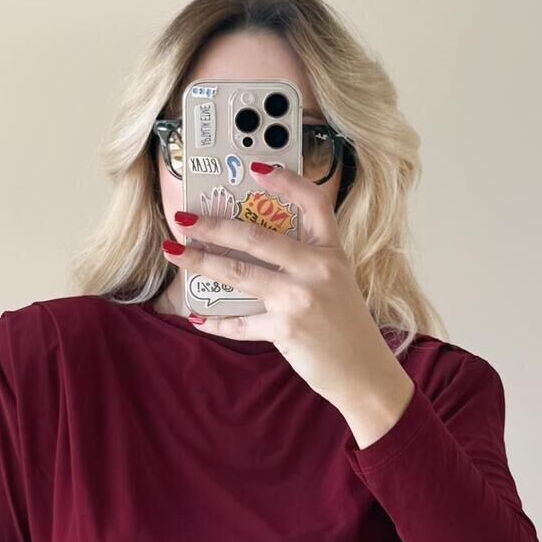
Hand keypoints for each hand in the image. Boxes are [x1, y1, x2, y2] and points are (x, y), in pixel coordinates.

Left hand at [167, 161, 412, 432]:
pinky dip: (217, 322)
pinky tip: (198, 317)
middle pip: (257, 236)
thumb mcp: (338, 284)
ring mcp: (301, 298)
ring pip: (239, 272)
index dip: (285, 180)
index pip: (313, 202)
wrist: (365, 374)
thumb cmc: (347, 329)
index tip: (255, 168)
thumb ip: (306, 264)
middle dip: (214, 225)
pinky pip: (241, 322)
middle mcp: (318, 269)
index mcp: (332, 252)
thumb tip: (253, 251)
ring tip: (175, 253)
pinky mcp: (286, 328)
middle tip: (185, 219)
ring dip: (201, 261)